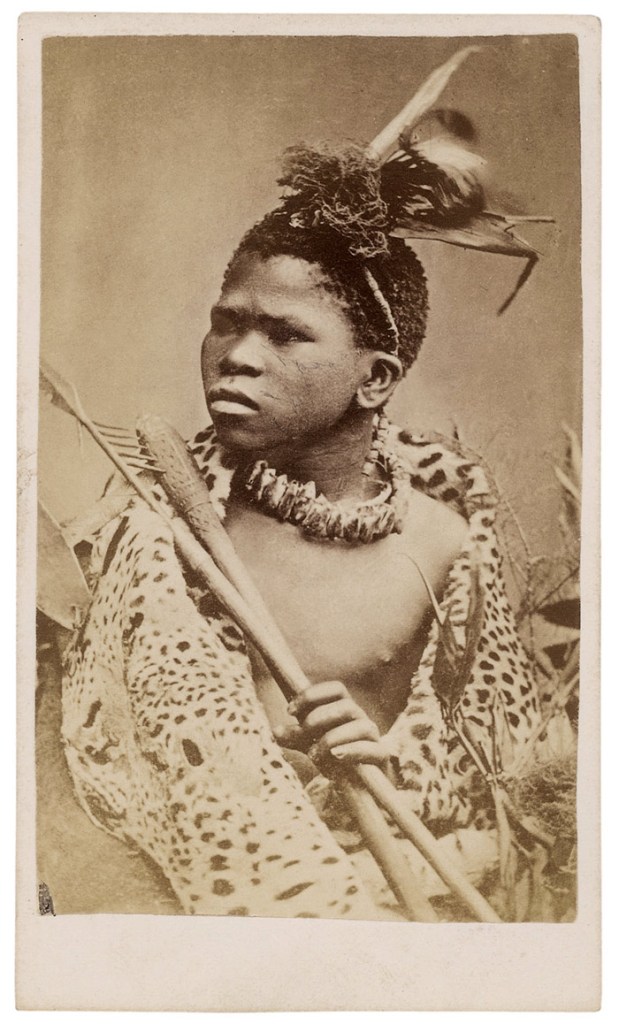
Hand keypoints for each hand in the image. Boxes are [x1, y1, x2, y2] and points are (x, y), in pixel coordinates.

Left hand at [273, 680, 390, 771]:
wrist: (359, 784)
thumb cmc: (334, 757)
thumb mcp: (312, 744)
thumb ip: (296, 737)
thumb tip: (275, 731)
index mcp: (344, 709)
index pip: (335, 689)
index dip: (312, 695)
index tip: (290, 710)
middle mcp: (360, 719)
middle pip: (346, 706)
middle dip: (319, 718)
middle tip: (303, 733)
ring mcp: (373, 737)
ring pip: (360, 726)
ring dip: (333, 738)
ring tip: (314, 755)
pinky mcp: (380, 757)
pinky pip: (371, 749)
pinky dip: (352, 751)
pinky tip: (336, 756)